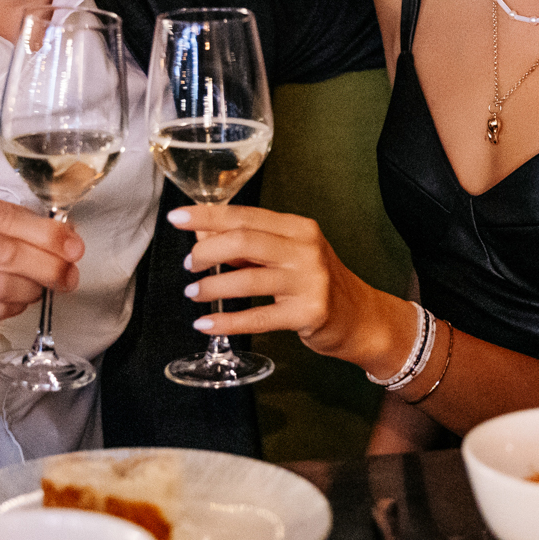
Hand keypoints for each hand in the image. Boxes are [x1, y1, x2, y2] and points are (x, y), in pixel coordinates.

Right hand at [0, 188, 82, 337]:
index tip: (73, 246)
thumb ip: (17, 222)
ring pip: (0, 288)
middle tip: (68, 274)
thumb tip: (67, 240)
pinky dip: (15, 307)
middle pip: (3, 255)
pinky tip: (17, 298)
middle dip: (47, 266)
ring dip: (33, 289)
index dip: (45, 234)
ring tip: (41, 284)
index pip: (3, 217)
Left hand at [166, 203, 410, 371]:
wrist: (361, 318)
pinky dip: (227, 321)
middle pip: (245, 241)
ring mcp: (309, 282)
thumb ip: (250, 246)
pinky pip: (258, 317)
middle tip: (189, 265)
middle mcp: (306, 249)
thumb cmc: (317, 283)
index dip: (207, 216)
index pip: (246, 215)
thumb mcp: (289, 255)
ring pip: (248, 278)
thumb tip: (202, 239)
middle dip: (207, 251)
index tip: (177, 218)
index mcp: (299, 228)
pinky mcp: (308, 313)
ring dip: (212, 287)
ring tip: (193, 293)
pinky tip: (206, 323)